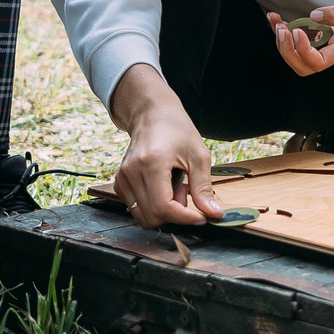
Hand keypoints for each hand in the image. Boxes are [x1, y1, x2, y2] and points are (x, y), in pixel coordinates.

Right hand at [109, 71, 224, 229]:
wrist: (153, 114)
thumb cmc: (177, 130)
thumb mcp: (199, 156)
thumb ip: (204, 188)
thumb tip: (214, 213)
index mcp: (151, 163)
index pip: (163, 207)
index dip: (185, 218)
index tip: (201, 217)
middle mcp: (132, 172)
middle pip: (153, 216)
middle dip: (175, 213)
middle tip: (186, 190)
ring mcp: (123, 178)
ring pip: (144, 217)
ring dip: (164, 211)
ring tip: (174, 188)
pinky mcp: (120, 182)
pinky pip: (136, 209)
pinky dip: (153, 207)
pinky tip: (163, 188)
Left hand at [268, 0, 333, 76]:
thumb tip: (315, 17)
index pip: (320, 62)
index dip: (304, 52)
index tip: (298, 31)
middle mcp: (333, 48)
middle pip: (304, 66)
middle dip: (288, 51)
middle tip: (282, 30)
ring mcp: (325, 43)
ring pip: (297, 55)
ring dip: (282, 41)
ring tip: (275, 21)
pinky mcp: (319, 33)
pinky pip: (297, 39)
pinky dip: (283, 30)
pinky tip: (275, 18)